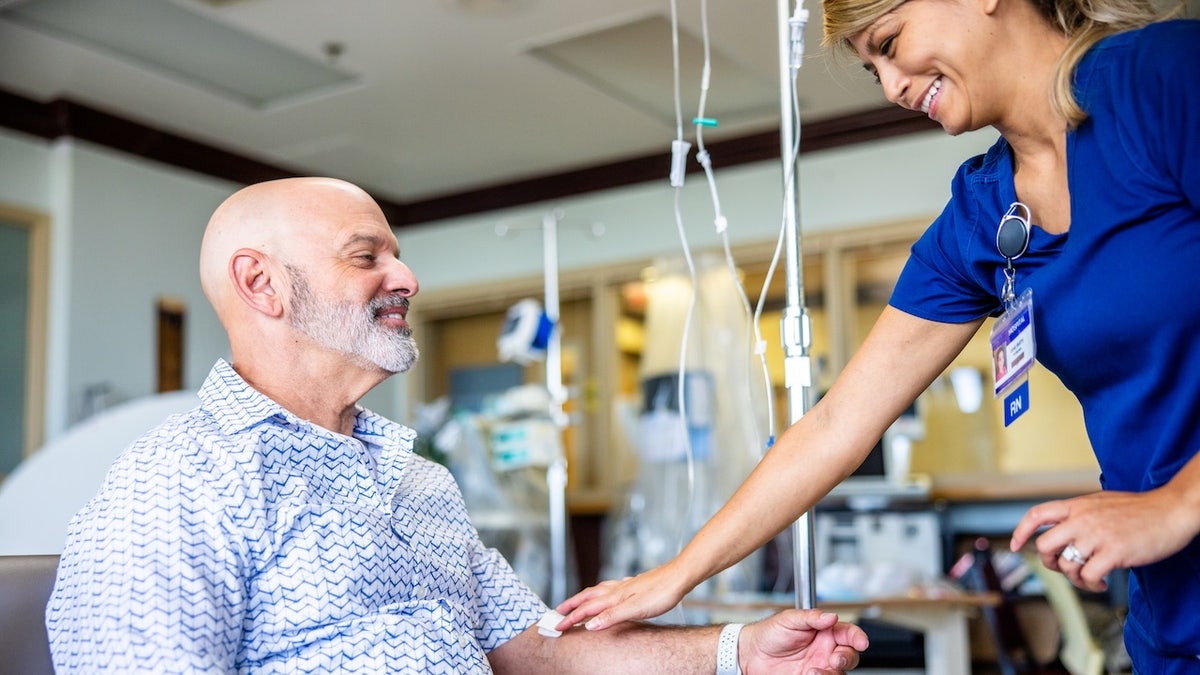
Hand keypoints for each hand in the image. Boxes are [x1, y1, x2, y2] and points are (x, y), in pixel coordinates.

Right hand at [554, 564, 690, 631]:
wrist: (680, 576)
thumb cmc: (661, 592)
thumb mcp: (635, 609)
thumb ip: (611, 617)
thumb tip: (589, 625)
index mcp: (614, 596)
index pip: (586, 609)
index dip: (570, 618)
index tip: (557, 627)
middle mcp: (617, 589)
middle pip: (587, 597)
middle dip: (571, 605)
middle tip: (557, 612)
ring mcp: (625, 586)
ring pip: (598, 591)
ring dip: (584, 597)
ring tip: (577, 601)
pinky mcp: (634, 585)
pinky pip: (610, 588)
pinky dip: (601, 592)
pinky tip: (608, 592)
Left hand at [742, 609, 867, 673]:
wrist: (750, 654)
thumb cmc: (769, 633)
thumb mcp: (789, 619)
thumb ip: (811, 617)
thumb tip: (831, 616)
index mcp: (823, 632)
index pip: (848, 633)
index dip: (858, 637)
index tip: (861, 642)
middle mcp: (824, 650)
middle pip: (849, 656)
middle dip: (847, 657)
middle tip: (834, 659)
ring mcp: (819, 667)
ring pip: (839, 673)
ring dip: (831, 673)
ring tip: (813, 671)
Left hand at [1010, 487, 1196, 591]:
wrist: (1171, 511)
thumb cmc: (1139, 509)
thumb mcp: (1101, 503)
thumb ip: (1079, 514)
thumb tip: (1061, 530)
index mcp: (1077, 505)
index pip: (1037, 515)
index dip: (1021, 531)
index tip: (1015, 545)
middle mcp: (1081, 519)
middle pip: (1044, 546)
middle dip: (1050, 563)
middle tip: (1066, 568)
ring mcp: (1096, 535)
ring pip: (1066, 564)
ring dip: (1074, 578)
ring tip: (1090, 577)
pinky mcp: (1113, 552)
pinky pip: (1087, 576)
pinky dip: (1091, 584)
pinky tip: (1102, 582)